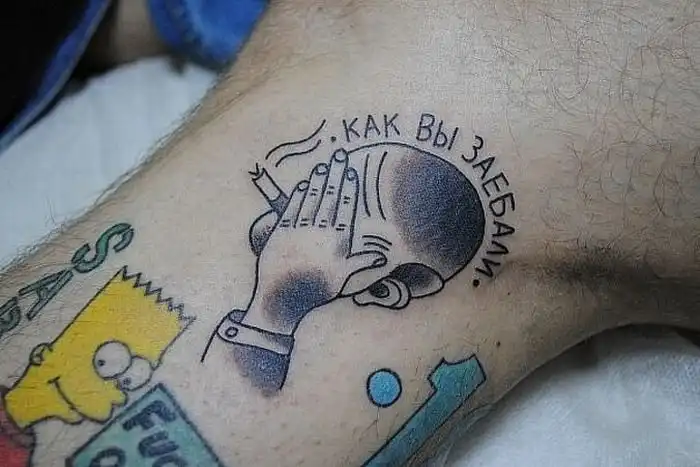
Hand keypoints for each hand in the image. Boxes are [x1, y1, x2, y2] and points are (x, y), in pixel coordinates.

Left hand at [244, 149, 385, 334]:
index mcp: (337, 240)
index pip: (345, 208)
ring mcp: (298, 228)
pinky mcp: (280, 230)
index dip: (349, 188)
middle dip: (336, 174)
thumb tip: (382, 256)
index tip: (352, 172)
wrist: (282, 296)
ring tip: (325, 166)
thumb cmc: (317, 289)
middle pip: (330, 196)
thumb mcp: (343, 278)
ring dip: (319, 180)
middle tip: (340, 155)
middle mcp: (319, 230)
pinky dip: (299, 194)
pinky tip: (304, 185)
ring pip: (311, 198)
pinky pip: (292, 207)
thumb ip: (362, 262)